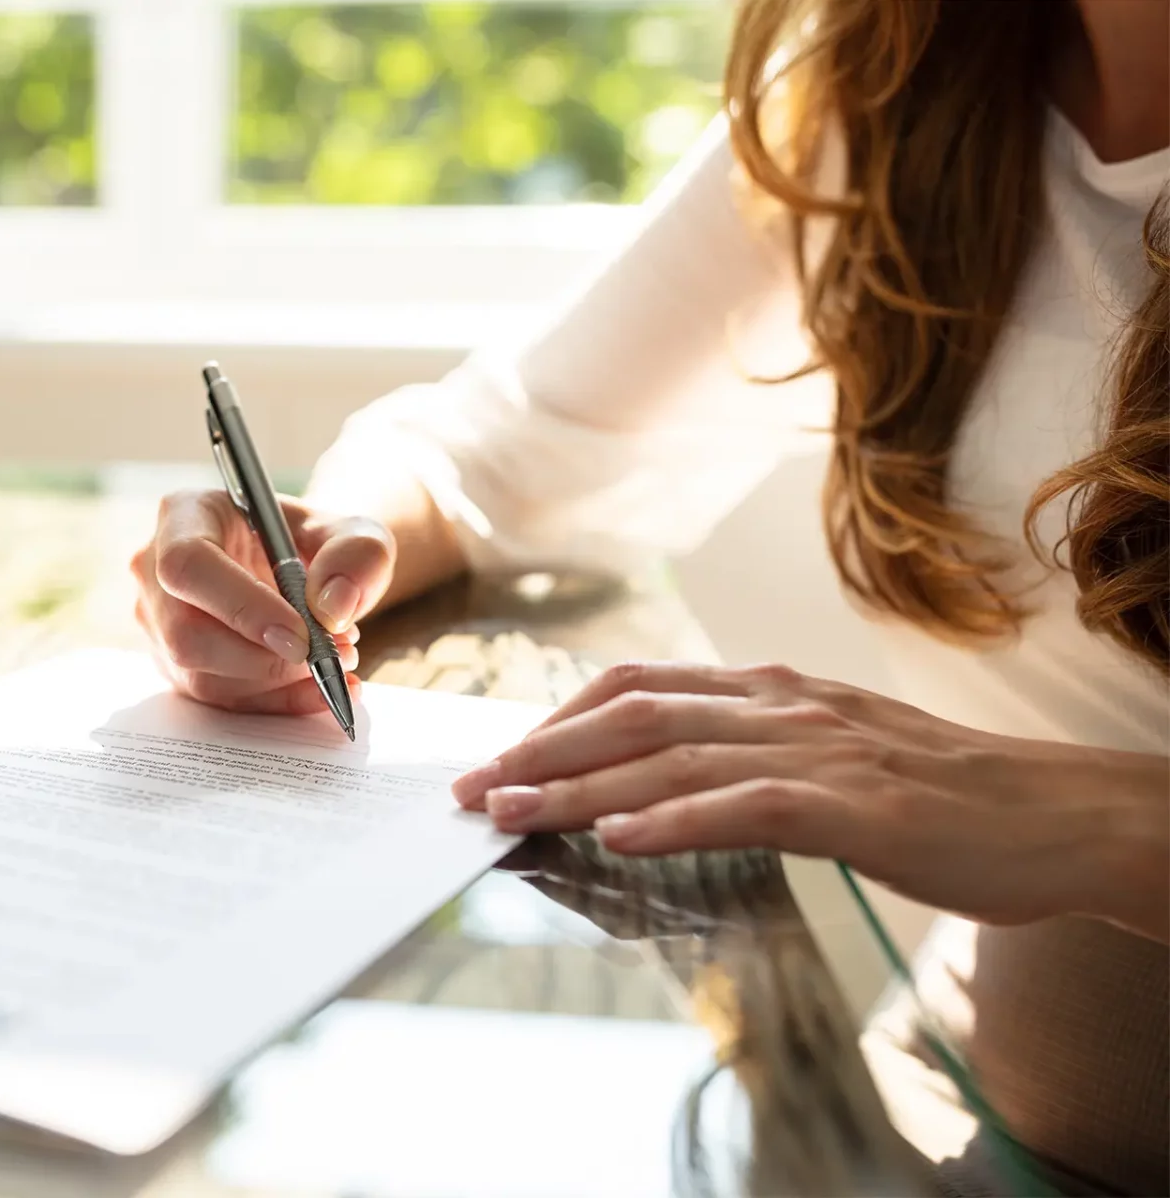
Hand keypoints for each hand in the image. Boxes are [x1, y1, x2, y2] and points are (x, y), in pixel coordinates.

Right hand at [131, 489, 394, 714]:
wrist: (303, 568)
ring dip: (274, 683)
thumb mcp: (352, 532)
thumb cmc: (316, 541)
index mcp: (184, 515)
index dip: (241, 606)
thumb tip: (332, 609)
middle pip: (186, 634)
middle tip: (327, 654)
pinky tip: (318, 689)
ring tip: (333, 662)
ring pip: (201, 676)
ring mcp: (158, 623)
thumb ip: (356, 556)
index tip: (300, 636)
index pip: (189, 565)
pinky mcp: (175, 665)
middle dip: (263, 659)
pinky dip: (274, 703)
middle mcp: (155, 570)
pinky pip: (218, 700)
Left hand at [453, 661, 1169, 933]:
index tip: (502, 753)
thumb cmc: (937, 794)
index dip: (559, 718)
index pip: (638, 689)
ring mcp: (818, 752)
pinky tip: (619, 836)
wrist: (1053, 813)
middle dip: (542, 752)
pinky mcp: (856, 807)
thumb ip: (748, 749)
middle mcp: (781, 707)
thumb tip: (662, 774)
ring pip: (671, 760)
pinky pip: (747, 808)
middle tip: (474, 787)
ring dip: (581, 787)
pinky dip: (675, 820)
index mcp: (770, 693)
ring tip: (512, 810)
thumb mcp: (828, 750)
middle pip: (633, 719)